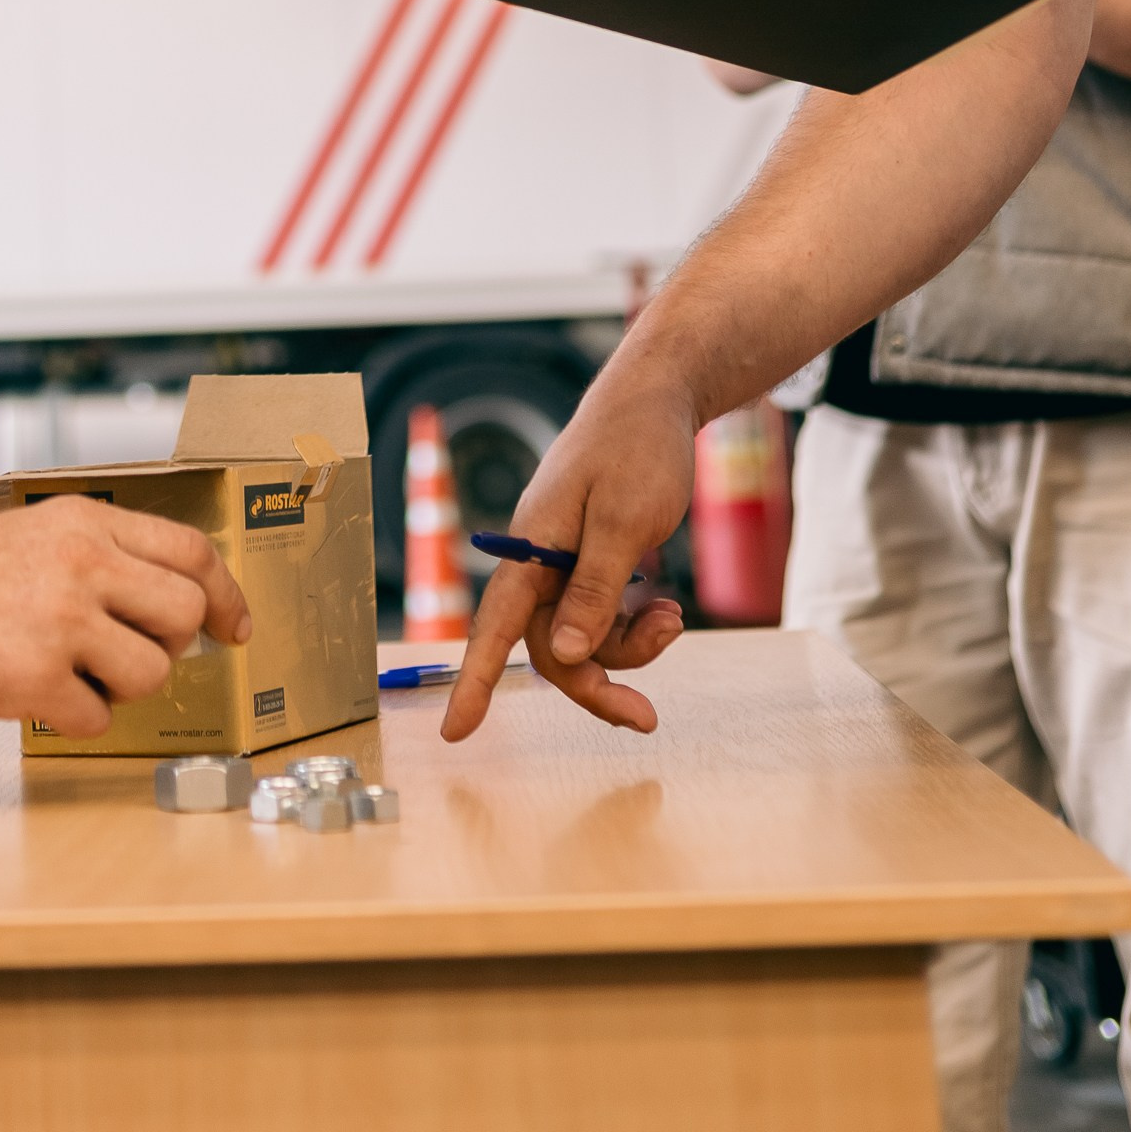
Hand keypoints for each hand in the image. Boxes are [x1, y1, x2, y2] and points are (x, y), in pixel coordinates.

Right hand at [0, 496, 251, 734]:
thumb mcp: (37, 532)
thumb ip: (100, 556)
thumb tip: (164, 603)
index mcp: (86, 523)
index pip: (191, 552)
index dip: (226, 594)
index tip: (235, 626)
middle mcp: (83, 563)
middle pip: (184, 615)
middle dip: (168, 645)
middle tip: (127, 652)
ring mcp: (62, 620)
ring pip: (151, 672)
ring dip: (120, 686)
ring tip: (71, 672)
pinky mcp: (36, 676)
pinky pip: (97, 716)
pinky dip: (74, 716)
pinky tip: (36, 694)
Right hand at [441, 361, 696, 742]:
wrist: (657, 399)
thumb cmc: (634, 448)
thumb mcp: (622, 520)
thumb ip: (594, 590)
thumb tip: (568, 656)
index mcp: (532, 548)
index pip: (495, 628)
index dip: (474, 681)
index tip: (456, 733)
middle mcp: (542, 561)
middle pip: (554, 649)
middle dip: (599, 683)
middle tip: (647, 718)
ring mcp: (568, 562)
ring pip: (585, 638)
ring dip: (631, 646)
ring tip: (674, 618)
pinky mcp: (595, 561)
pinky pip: (605, 617)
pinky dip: (637, 624)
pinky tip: (666, 607)